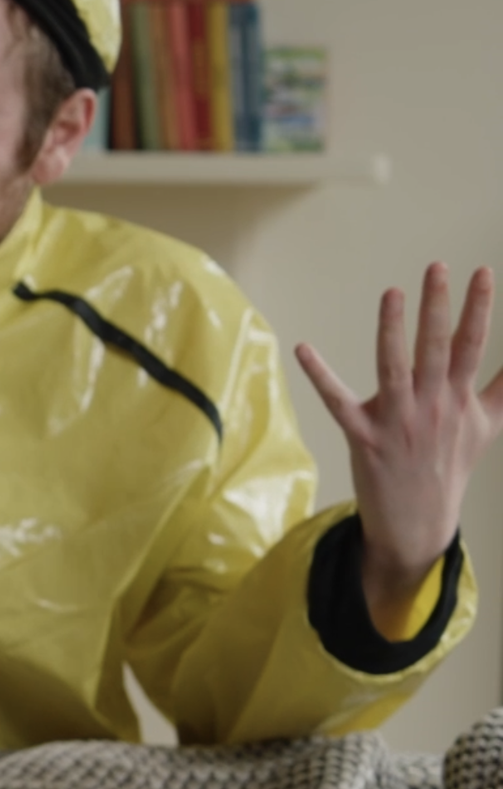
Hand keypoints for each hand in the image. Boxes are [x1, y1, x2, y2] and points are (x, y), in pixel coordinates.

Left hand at [295, 262, 502, 637]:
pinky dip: (321, 375)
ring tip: (393, 292)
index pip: (471, 345)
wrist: (420, 522)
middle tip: (437, 266)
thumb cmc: (450, 464)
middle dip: (437, 307)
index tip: (481, 270)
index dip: (477, 307)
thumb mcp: (487, 425)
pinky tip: (303, 348)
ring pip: (394, 368)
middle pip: (435, 348)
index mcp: (459, 398)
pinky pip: (338, 402)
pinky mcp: (364, 437)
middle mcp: (432, 406)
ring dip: (392, 330)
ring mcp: (398, 422)